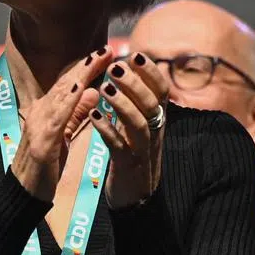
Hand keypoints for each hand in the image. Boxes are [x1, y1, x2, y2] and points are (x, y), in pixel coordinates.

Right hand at [9, 47, 113, 202]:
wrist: (23, 196)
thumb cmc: (44, 166)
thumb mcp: (64, 135)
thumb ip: (77, 114)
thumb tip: (93, 90)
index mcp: (46, 112)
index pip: (69, 84)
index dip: (87, 67)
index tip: (106, 51)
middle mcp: (39, 113)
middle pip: (66, 83)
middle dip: (87, 64)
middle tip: (107, 47)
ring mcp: (38, 126)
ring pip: (61, 94)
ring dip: (81, 74)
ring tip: (98, 58)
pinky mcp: (41, 143)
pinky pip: (57, 117)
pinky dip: (68, 100)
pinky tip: (80, 87)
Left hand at [91, 53, 169, 209]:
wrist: (137, 199)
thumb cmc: (135, 157)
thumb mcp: (141, 128)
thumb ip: (137, 105)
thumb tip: (130, 76)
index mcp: (158, 120)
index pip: (161, 90)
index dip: (151, 72)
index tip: (136, 54)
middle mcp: (155, 131)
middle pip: (152, 103)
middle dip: (135, 83)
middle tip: (117, 67)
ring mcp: (143, 149)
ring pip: (138, 122)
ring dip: (122, 103)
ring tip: (105, 88)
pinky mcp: (128, 166)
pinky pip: (119, 146)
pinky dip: (107, 130)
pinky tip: (94, 117)